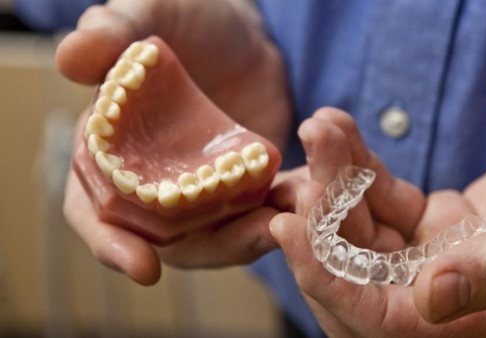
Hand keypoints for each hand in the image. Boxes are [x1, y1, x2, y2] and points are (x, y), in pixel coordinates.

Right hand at [60, 0, 292, 283]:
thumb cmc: (187, 23)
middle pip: (171, 240)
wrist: (243, 35)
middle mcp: (155, 188)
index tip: (143, 267)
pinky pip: (262, 212)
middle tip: (252, 235)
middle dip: (212, 245)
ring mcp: (204, 194)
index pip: (97, 214)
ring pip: (223, 234)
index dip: (112, 244)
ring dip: (254, 235)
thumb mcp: (150, 16)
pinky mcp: (245, 190)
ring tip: (285, 220)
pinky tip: (308, 200)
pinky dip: (284, 211)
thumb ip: (113, 34)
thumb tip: (71, 57)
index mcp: (111, 158)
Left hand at [270, 107, 485, 336]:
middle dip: (322, 225)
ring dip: (336, 181)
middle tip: (304, 173)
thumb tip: (432, 297)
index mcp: (480, 324)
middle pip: (358, 274)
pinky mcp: (435, 224)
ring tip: (322, 128)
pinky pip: (383, 199)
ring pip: (364, 229)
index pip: (382, 321)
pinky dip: (360, 166)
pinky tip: (341, 131)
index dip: (328, 282)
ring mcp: (437, 260)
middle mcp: (448, 298)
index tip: (291, 230)